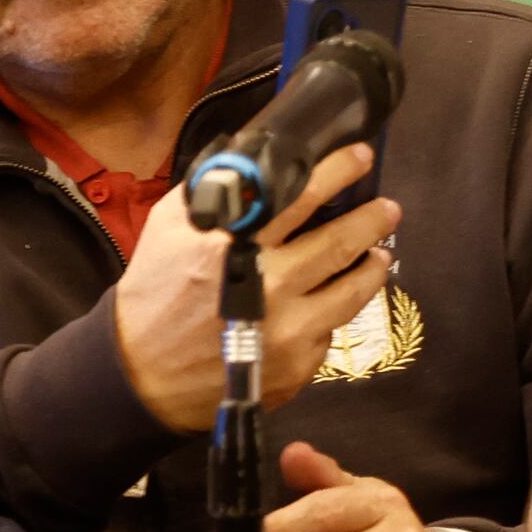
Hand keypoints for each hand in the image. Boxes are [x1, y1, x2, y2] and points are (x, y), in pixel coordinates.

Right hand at [110, 144, 393, 432]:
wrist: (144, 374)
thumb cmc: (155, 294)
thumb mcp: (168, 227)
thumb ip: (210, 190)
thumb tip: (247, 157)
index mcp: (235, 244)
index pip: (302, 194)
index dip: (338, 170)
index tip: (360, 157)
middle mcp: (269, 285)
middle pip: (342, 242)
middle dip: (372, 219)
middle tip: (387, 208)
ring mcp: (288, 330)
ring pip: (354, 291)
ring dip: (372, 265)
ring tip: (378, 253)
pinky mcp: (297, 365)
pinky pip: (329, 330)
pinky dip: (332, 311)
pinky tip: (330, 301)